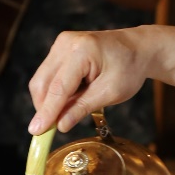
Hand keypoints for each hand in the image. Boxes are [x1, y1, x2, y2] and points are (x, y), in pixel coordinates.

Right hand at [28, 29, 148, 133]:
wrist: (138, 48)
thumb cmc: (129, 68)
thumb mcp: (111, 92)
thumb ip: (83, 108)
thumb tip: (60, 125)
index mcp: (82, 51)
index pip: (58, 87)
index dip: (47, 111)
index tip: (37, 131)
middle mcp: (66, 43)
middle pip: (43, 82)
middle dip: (44, 108)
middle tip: (49, 130)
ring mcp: (61, 44)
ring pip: (42, 80)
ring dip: (49, 100)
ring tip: (69, 111)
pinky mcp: (61, 49)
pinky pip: (49, 75)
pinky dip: (56, 92)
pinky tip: (71, 98)